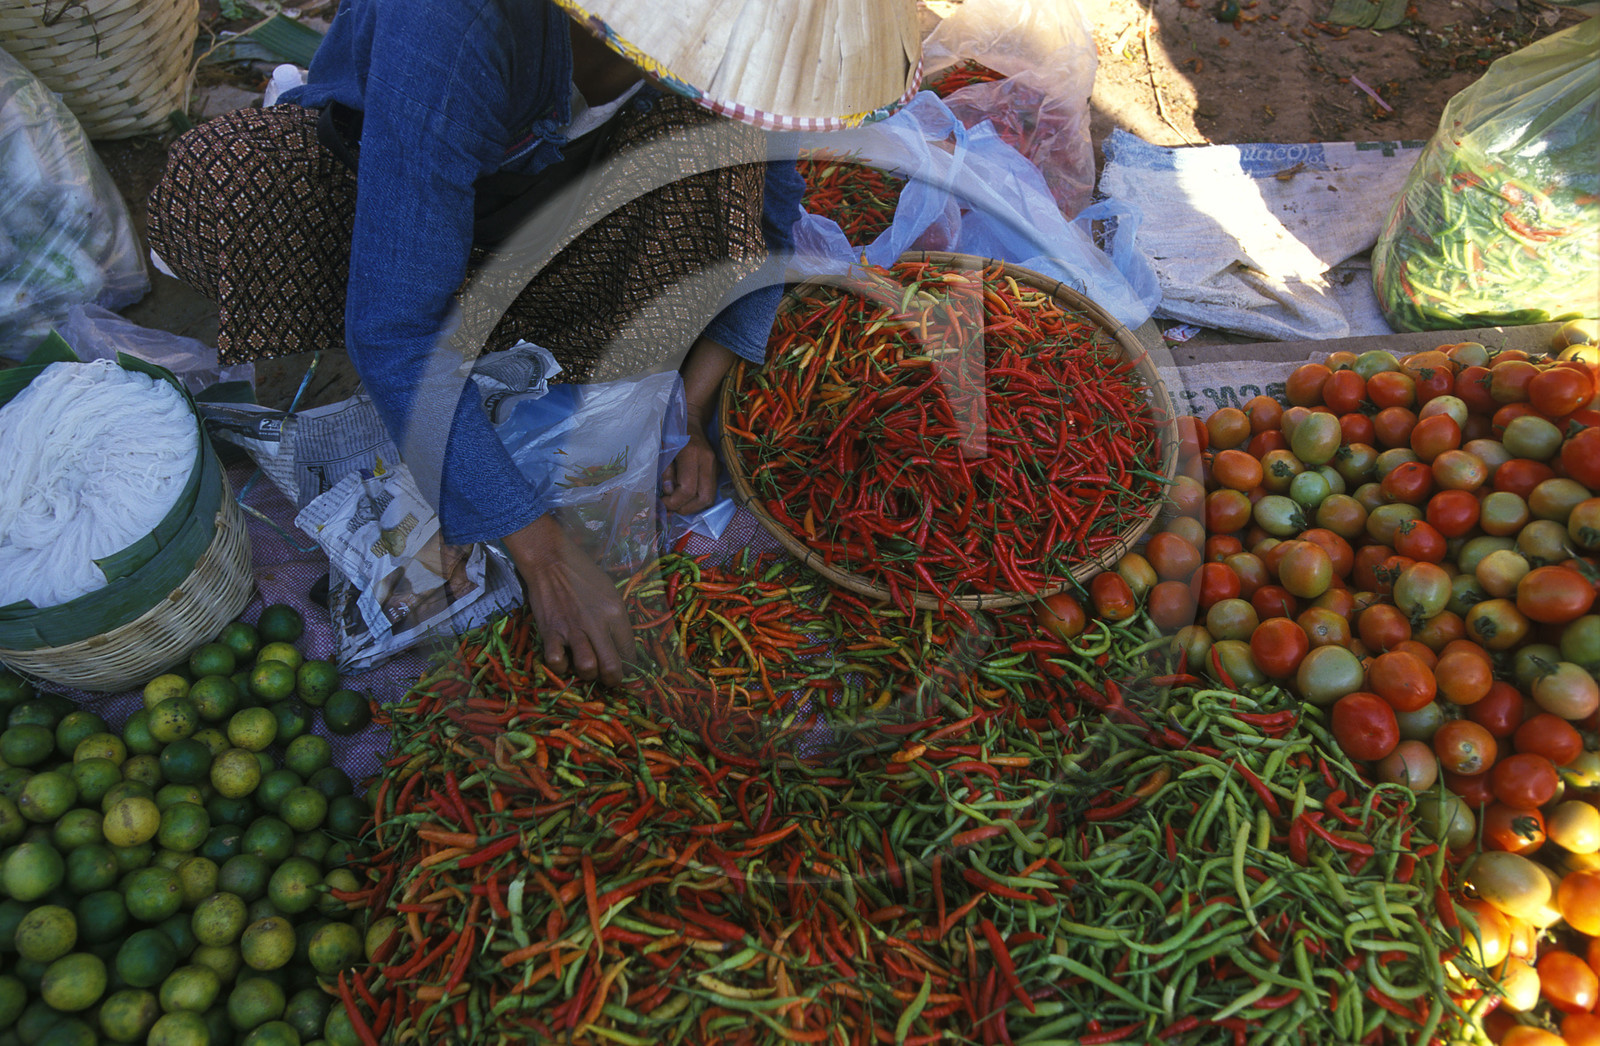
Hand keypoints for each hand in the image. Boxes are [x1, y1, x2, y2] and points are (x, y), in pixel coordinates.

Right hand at [503, 514, 635, 686]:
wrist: (551, 561)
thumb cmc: (583, 574)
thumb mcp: (610, 592)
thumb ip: (615, 619)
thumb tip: (621, 646)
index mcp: (615, 612)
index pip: (630, 650)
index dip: (630, 666)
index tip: (627, 670)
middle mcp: (596, 624)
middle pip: (612, 667)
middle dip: (613, 680)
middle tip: (610, 680)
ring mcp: (572, 630)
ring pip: (587, 668)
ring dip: (588, 674)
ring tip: (587, 669)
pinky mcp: (550, 632)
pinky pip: (556, 662)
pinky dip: (560, 666)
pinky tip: (563, 659)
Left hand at [661, 427, 718, 514]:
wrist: (691, 421)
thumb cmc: (671, 434)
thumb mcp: (662, 450)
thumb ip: (665, 471)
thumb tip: (669, 492)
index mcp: (692, 454)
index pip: (687, 489)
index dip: (674, 502)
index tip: (662, 502)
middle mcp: (708, 461)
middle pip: (704, 498)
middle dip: (686, 509)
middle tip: (671, 508)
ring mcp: (715, 466)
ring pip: (710, 498)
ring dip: (693, 507)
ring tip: (677, 504)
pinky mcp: (717, 470)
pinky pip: (710, 492)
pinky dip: (697, 500)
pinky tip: (685, 498)